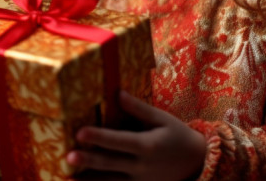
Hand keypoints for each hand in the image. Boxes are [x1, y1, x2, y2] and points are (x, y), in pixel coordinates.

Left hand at [67, 91, 205, 180]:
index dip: (99, 137)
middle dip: (88, 160)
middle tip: (68, 157)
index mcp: (148, 146)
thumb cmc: (178, 136)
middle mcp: (142, 166)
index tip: (80, 132)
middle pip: (110, 163)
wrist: (197, 163)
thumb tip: (118, 93)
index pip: (119, 141)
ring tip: (68, 176)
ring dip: (88, 179)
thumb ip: (139, 109)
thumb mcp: (163, 119)